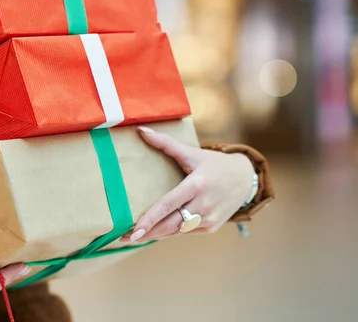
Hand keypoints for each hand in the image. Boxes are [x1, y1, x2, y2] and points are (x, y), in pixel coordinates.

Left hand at [122, 126, 254, 242]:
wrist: (246, 179)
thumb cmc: (214, 164)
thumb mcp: (192, 153)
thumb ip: (165, 143)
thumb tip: (141, 130)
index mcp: (196, 185)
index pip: (168, 205)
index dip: (149, 219)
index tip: (134, 230)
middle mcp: (203, 205)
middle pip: (169, 224)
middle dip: (146, 233)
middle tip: (123, 238)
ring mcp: (209, 219)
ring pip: (175, 231)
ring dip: (154, 235)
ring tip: (132, 237)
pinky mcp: (211, 228)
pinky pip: (185, 232)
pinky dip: (169, 232)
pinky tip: (154, 233)